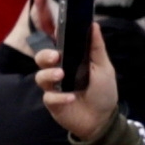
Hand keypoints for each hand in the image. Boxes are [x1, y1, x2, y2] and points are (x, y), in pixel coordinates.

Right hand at [39, 4, 121, 144]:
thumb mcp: (104, 68)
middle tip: (55, 57)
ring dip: (49, 75)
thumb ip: (96, 48)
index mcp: (70, 61)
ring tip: (61, 76)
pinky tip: (71, 98)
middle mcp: (58, 72)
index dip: (52, 39)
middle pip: (42, 59)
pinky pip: (49, 97)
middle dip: (45, 56)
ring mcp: (54, 88)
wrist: (103, 120)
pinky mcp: (52, 103)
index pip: (56, 46)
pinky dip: (59, 97)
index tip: (55, 32)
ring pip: (40, 77)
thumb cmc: (103, 92)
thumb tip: (94, 24)